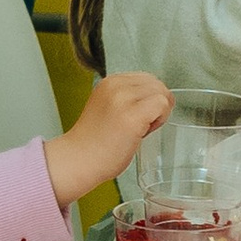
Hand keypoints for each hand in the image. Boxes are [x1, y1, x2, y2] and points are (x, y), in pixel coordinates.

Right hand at [49, 70, 172, 207]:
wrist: (78, 161)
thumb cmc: (94, 143)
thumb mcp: (108, 107)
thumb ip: (126, 98)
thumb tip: (155, 99)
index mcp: (110, 82)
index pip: (147, 79)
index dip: (149, 98)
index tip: (136, 116)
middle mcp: (116, 85)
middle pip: (157, 84)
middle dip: (157, 104)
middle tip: (140, 126)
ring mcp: (124, 99)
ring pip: (162, 93)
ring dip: (159, 113)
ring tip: (139, 130)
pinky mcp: (133, 115)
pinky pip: (162, 105)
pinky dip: (160, 119)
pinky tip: (143, 133)